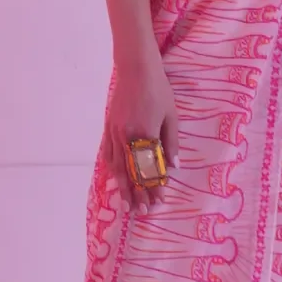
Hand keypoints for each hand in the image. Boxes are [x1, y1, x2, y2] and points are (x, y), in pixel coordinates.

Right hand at [103, 52, 180, 212]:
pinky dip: (113, 170)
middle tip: (143, 211)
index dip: (155, 186)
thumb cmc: (158, 90)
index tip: (160, 201)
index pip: (150, 167)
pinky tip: (116, 180)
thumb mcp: (171, 117)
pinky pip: (108, 155)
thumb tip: (173, 167)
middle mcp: (127, 137)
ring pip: (118, 167)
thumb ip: (171, 143)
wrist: (136, 70)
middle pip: (132, 172)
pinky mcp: (108, 128)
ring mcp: (114, 133)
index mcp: (145, 134)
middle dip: (138, 193)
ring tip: (127, 204)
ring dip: (123, 187)